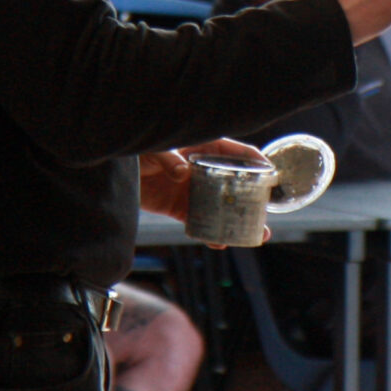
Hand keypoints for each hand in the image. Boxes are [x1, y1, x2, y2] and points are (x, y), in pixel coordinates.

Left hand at [142, 140, 273, 246]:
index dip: (256, 161)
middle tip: (266, 217)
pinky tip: (219, 243)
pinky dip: (209, 233)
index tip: (272, 174)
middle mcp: (202, 170)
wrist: (118, 171)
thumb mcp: (156, 148)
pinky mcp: (179, 207)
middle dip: (253, 201)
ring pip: (221, 207)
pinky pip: (199, 222)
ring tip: (254, 237)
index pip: (235, 152)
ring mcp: (192, 190)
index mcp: (202, 148)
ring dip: (237, 221)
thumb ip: (169, 158)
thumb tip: (182, 173)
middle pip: (235, 184)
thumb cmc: (140, 150)